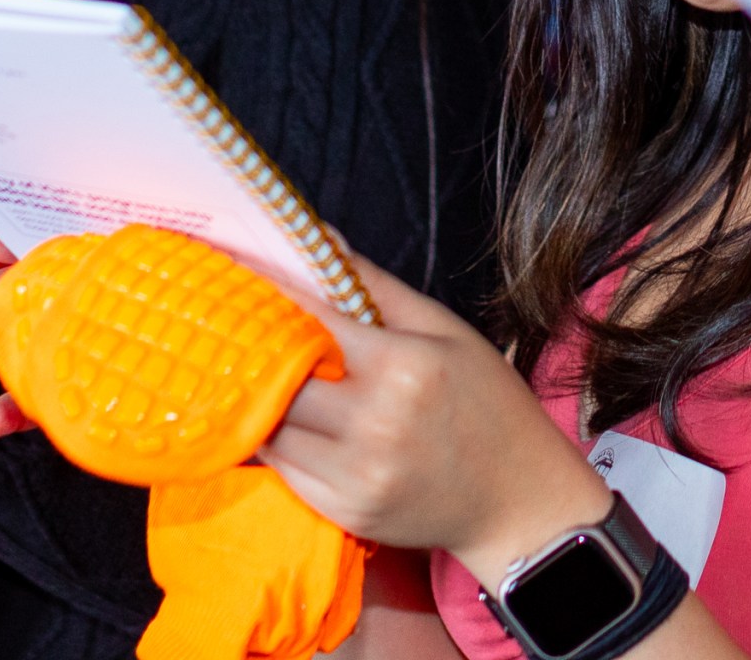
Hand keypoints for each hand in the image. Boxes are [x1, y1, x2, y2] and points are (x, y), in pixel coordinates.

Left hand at [259, 253, 612, 580]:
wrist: (518, 497)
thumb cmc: (487, 402)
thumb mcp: (443, 329)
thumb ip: (375, 286)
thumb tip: (320, 239)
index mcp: (403, 366)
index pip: (310, 319)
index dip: (267, 294)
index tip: (231, 271)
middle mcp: (375, 423)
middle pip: (281, 378)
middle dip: (259, 350)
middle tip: (236, 327)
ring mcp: (358, 475)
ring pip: (272, 428)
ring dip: (259, 399)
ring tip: (252, 373)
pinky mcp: (346, 512)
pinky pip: (284, 471)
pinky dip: (275, 442)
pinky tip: (278, 420)